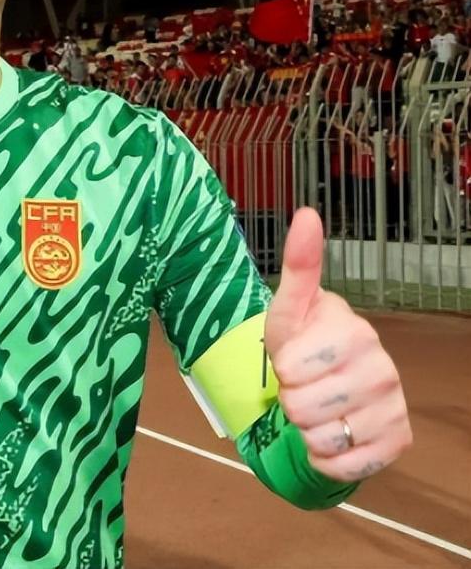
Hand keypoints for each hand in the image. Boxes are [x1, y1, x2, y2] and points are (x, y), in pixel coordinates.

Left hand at [264, 208, 411, 482]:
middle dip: (291, 401)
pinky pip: (342, 465)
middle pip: (302, 406)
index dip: (281, 369)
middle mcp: (384, 368)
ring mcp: (394, 407)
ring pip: (320, 438)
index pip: (292, 368)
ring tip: (317, 410)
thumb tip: (306, 212)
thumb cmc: (304, 344)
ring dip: (305, 431)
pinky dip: (325, 458)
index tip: (293, 358)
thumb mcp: (290, 310)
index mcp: (356, 332)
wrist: (330, 388)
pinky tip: (333, 435)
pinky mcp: (396, 443)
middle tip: (304, 387)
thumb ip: (298, 266)